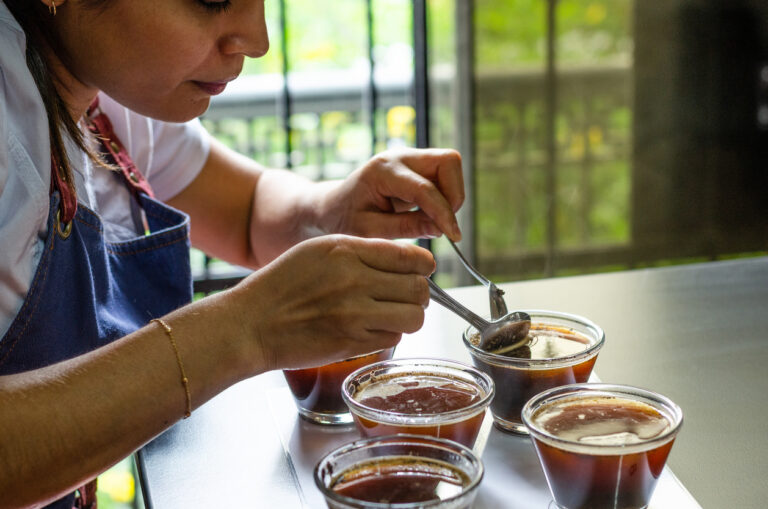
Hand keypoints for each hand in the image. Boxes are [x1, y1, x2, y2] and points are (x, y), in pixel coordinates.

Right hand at [229, 234, 434, 370]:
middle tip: (406, 296)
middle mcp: (355, 280)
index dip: (423, 265)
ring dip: (409, 316)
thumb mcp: (319, 251)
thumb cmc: (282, 285)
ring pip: (414, 316)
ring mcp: (355, 314)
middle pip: (419, 288)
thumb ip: (361, 251)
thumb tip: (404, 259)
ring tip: (393, 313)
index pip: (411, 256)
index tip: (420, 270)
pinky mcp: (352, 342)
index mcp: (347, 251)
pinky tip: (371, 327)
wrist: (251, 324)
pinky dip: (389, 333)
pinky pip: (394, 337)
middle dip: (419, 293)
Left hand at [315, 148, 464, 241]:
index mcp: (382, 171)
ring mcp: (410, 158)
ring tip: (431, 220)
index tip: (453, 236)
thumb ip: (404, 228)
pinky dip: (446, 196)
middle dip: (454, 194)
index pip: (425, 188)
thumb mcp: (369, 231)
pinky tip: (427, 214)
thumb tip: (440, 228)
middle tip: (442, 223)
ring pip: (450, 166)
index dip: (444, 213)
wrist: (333, 207)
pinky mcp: (417, 166)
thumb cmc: (344, 220)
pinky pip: (445, 174)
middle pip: (448, 161)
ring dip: (451, 195)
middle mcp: (399, 157)